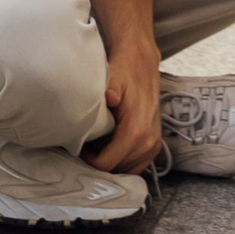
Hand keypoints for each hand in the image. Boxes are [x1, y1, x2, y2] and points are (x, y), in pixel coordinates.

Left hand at [89, 42, 163, 173]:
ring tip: (95, 150)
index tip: (79, 148)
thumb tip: (109, 97)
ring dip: (110, 165)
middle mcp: (148, 142)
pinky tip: (110, 151)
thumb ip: (111, 89)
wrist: (142, 63)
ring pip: (126, 170)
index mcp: (136, 130)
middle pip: (116, 170)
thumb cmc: (125, 71)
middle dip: (98, 165)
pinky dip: (122, 163)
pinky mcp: (155, 145)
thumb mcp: (114, 77)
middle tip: (84, 149)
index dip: (89, 162)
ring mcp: (153, 145)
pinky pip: (137, 166)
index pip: (107, 163)